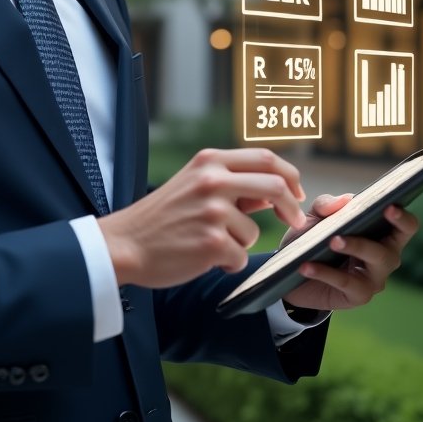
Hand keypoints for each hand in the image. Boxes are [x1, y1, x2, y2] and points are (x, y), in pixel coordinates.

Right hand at [98, 148, 306, 289]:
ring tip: (209, 244)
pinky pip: (239, 257)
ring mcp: (212, 211)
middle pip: (275, 186)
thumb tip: (273, 191)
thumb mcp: (193, 184)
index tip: (296, 193)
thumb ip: (231, 182)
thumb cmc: (161, 217)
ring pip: (253, 231)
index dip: (289, 175)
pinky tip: (203, 258)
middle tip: (293, 222)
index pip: (265, 157)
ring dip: (239, 244)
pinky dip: (227, 264)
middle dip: (291, 208)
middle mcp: (212, 181)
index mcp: (208, 161)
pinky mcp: (211, 242)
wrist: (125, 243)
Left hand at [282, 194, 419, 311]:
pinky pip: (346, 283)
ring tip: (330, 242)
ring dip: (353, 249)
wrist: (293, 272)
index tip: (389, 207)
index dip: (402, 218)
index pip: (406, 227)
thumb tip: (345, 200)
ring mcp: (375, 279)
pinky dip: (325, 273)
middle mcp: (385, 257)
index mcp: (382, 234)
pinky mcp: (359, 296)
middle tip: (343, 232)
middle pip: (391, 250)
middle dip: (368, 239)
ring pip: (374, 264)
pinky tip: (306, 266)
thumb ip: (326, 205)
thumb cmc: (313, 239)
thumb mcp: (315, 217)